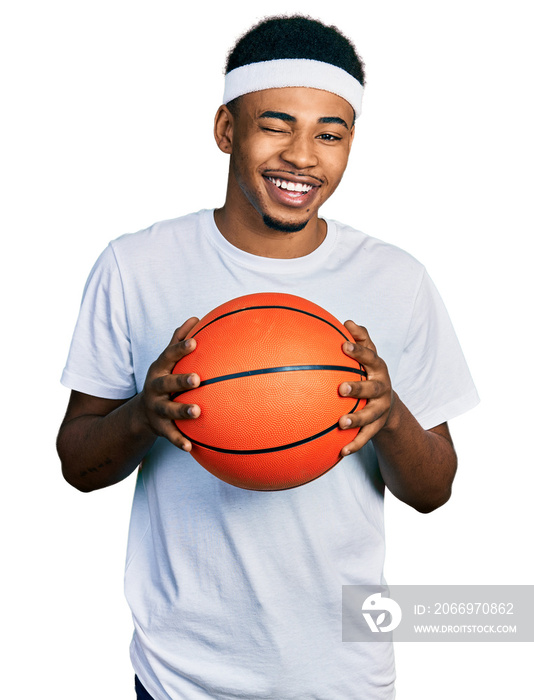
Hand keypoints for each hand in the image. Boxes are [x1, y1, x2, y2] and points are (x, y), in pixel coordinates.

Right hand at [139, 317, 200, 450]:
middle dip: (180, 381)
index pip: (169, 357)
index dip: (180, 349)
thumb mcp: (165, 361)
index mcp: (159, 370)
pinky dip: (179, 441)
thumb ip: (178, 341)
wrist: (142, 413)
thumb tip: (195, 317)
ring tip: (197, 411)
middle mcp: (155, 389)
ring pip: (169, 410)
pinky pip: (171, 435)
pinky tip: (191, 447)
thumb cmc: (164, 380)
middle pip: (166, 384)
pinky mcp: (160, 428)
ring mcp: (157, 409)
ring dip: (182, 411)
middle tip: (196, 379)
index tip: (195, 342)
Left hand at [338, 320, 395, 455]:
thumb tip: (347, 321)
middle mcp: (382, 389)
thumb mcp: (369, 356)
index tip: (343, 345)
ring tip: (341, 423)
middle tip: (341, 388)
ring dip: (356, 419)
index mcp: (378, 369)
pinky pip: (365, 437)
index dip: (358, 351)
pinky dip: (354, 444)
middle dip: (358, 388)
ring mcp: (380, 410)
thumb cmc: (370, 373)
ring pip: (370, 416)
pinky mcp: (376, 427)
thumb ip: (361, 339)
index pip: (370, 357)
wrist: (388, 403)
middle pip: (372, 388)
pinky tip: (340, 451)